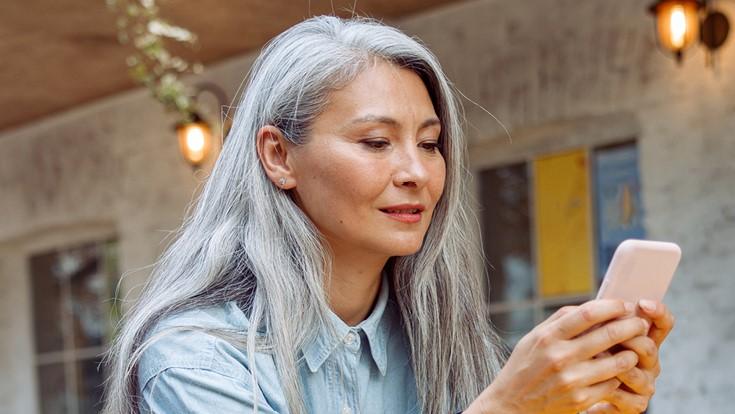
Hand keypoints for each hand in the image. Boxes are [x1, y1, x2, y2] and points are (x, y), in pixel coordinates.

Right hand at [465, 300, 648, 413]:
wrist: (512, 405)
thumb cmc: (524, 367)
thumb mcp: (533, 338)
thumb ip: (559, 321)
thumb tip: (591, 307)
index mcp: (547, 336)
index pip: (587, 314)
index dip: (612, 307)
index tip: (624, 305)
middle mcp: (559, 356)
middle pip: (607, 334)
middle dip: (631, 326)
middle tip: (640, 324)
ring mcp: (571, 379)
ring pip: (617, 362)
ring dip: (631, 354)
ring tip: (633, 350)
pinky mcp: (580, 400)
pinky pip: (611, 384)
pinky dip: (617, 377)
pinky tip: (616, 373)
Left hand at [586, 300, 674, 413]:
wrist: (583, 392)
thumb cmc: (589, 358)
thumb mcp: (593, 335)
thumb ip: (601, 321)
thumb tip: (597, 304)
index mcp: (645, 341)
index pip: (663, 324)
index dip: (658, 312)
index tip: (643, 303)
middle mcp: (650, 363)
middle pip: (648, 347)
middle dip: (626, 338)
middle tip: (603, 332)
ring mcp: (645, 384)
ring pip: (634, 372)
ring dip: (611, 364)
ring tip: (592, 356)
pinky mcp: (635, 404)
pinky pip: (622, 395)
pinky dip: (604, 388)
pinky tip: (590, 383)